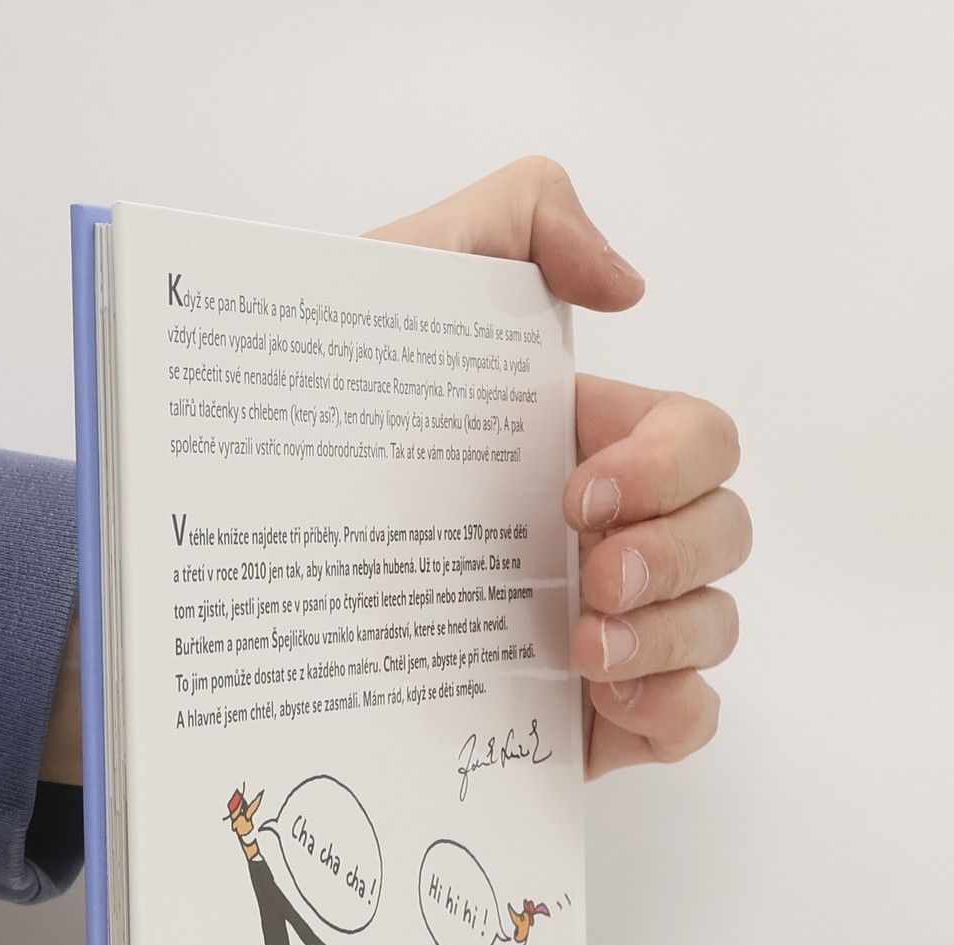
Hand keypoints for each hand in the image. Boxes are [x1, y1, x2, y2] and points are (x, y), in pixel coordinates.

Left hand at [368, 158, 749, 773]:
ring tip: (581, 653)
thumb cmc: (314, 410)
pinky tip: (609, 701)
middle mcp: (607, 535)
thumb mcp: (403, 275)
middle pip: (724, 533)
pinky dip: (676, 709)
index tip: (575, 491)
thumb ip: (520, 215)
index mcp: (585, 444)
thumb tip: (627, 286)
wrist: (229, 544)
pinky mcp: (581, 720)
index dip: (668, 466)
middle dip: (676, 554)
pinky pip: (688, 719)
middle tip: (589, 577)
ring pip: (714, 626)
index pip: (699, 441)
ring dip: (673, 635)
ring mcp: (604, 629)